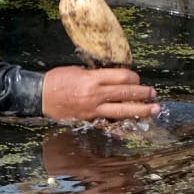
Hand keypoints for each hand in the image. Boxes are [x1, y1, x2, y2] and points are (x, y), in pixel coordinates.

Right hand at [39, 66, 159, 122]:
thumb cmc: (56, 80)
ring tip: (154, 109)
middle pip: (126, 94)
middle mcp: (96, 94)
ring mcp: (94, 109)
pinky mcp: (90, 119)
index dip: (133, 78)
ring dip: (141, 110)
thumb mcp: (77, 70)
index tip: (137, 79)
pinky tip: (133, 123)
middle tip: (153, 94)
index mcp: (92, 79)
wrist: (40, 96)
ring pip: (123, 110)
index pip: (121, 77)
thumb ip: (96, 75)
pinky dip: (123, 122)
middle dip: (142, 94)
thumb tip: (112, 78)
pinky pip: (110, 121)